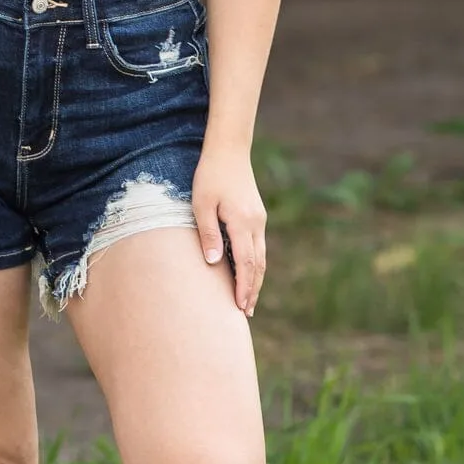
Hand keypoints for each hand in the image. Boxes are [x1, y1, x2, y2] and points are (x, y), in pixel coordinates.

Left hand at [191, 145, 266, 315]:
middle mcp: (256, 224)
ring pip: (261, 257)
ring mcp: (259, 220)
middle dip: (252, 290)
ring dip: (255, 280)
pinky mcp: (256, 216)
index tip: (240, 307)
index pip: (246, 263)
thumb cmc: (210, 176)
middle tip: (246, 313)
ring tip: (248, 301)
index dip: (243, 287)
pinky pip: (258, 247)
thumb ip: (208, 234)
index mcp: (242, 222)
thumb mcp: (202, 204)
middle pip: (258, 265)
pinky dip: (255, 265)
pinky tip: (247, 274)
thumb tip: (212, 264)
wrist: (229, 150)